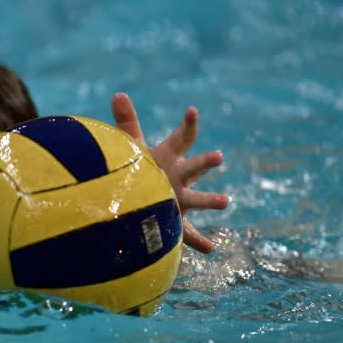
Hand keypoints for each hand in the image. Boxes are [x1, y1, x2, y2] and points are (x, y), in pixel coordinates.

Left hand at [111, 92, 228, 252]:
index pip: (183, 138)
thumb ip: (127, 120)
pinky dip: (199, 241)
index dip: (188, 124)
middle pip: (193, 167)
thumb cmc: (140, 169)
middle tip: (218, 156)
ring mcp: (180, 199)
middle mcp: (179, 177)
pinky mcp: (174, 221)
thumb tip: (118, 93)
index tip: (191, 111)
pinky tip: (210, 249)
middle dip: (204, 162)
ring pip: (197, 198)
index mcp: (170, 158)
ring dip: (210, 199)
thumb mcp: (132, 145)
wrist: (141, 198)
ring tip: (224, 201)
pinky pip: (188, 234)